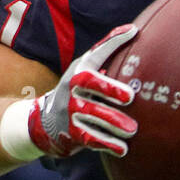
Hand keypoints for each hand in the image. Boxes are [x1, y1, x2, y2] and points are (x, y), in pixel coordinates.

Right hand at [26, 25, 138, 157]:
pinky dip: (108, 144)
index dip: (114, 41)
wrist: (45, 121)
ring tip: (132, 129)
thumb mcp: (84, 70)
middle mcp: (73, 87)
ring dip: (114, 123)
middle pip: (92, 86)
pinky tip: (122, 149)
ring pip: (94, 115)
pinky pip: (92, 138)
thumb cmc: (78, 91)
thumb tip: (134, 30)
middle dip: (111, 91)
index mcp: (80, 70)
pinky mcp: (72, 132)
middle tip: (130, 98)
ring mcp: (71, 110)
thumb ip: (105, 54)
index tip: (133, 32)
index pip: (97, 52)